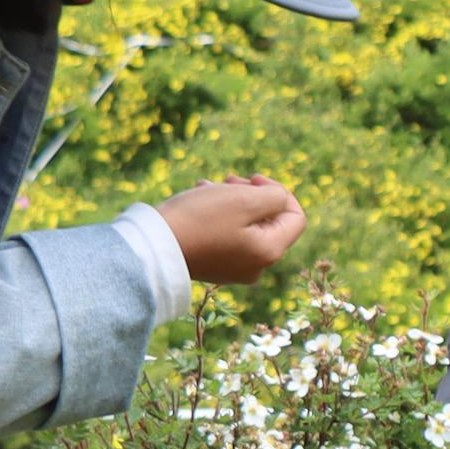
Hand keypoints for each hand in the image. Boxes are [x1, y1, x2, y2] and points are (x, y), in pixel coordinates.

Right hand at [160, 174, 308, 285]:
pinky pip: (227, 234)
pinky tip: (199, 198)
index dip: (281, 191)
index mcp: (270, 252)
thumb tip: (281, 199)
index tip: (253, 179)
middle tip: (228, 180)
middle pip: (270, 220)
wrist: (154, 246)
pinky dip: (217, 214)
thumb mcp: (244, 199)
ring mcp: (235, 269)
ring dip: (230, 199)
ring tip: (207, 187)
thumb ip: (274, 196)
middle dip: (251, 194)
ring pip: (245, 224)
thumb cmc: (200, 219)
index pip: (296, 217)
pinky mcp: (215, 265)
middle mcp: (257, 266)